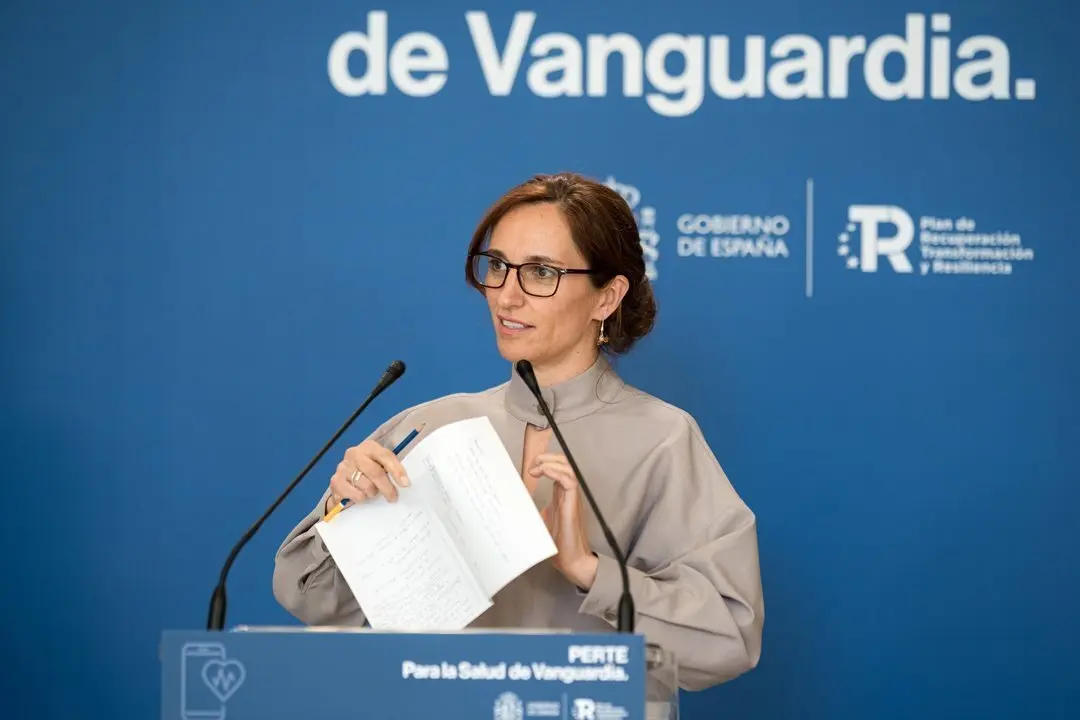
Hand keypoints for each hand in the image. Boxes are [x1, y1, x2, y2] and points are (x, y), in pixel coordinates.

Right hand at [326, 439, 410, 510]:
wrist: (344, 480)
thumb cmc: (367, 471)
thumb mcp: (379, 464)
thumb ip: (390, 469)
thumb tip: (405, 483)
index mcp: (369, 447)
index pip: (385, 457)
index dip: (397, 470)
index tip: (405, 484)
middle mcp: (354, 453)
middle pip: (375, 472)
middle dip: (387, 487)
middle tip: (393, 497)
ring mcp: (343, 467)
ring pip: (366, 486)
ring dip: (373, 493)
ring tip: (372, 492)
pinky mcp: (336, 481)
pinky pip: (356, 495)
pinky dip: (361, 498)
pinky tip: (361, 495)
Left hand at [529, 453, 598, 588]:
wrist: (571, 559)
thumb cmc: (558, 542)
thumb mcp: (540, 519)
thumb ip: (532, 508)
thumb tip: (514, 503)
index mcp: (560, 494)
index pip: (557, 468)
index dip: (545, 462)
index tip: (530, 467)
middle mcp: (567, 493)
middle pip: (564, 463)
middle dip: (548, 457)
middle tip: (533, 462)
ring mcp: (572, 498)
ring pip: (568, 468)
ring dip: (551, 462)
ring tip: (537, 467)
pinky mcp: (573, 504)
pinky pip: (569, 481)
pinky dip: (556, 472)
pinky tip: (544, 472)